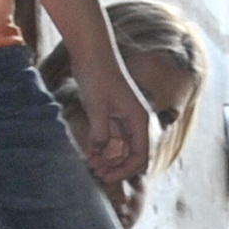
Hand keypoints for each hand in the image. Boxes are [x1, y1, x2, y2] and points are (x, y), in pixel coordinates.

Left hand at [75, 71, 150, 225]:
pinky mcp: (113, 114)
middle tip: (94, 171)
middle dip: (114, 166)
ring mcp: (125, 118)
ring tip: (89, 161)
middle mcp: (136, 121)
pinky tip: (88, 151)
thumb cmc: (98, 76)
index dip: (125, 171)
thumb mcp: (97, 108)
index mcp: (140, 120)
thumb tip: (99, 154)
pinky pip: (111, 138)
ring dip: (107, 158)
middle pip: (131, 156)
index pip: (141, 157)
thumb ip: (100, 134)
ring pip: (120, 148)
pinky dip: (101, 147)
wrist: (92, 52)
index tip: (105, 176)